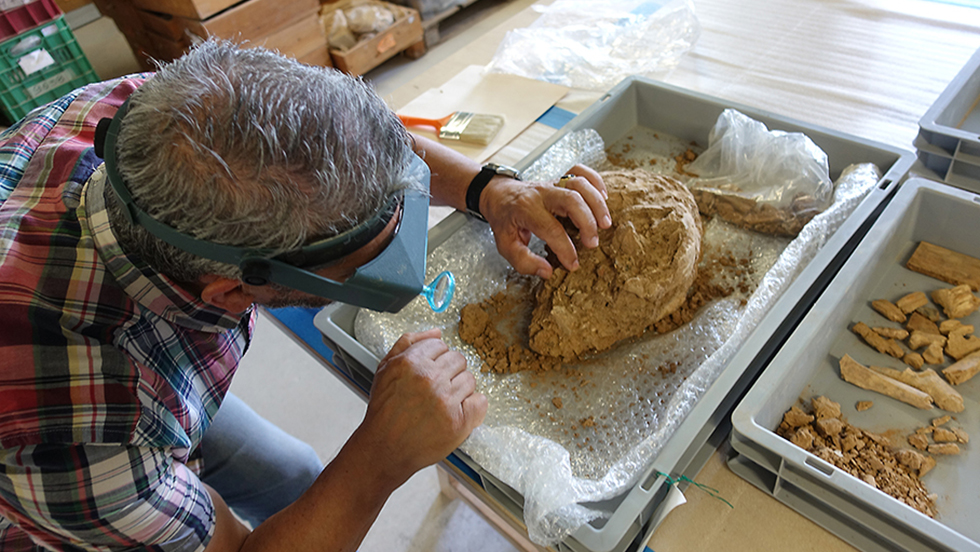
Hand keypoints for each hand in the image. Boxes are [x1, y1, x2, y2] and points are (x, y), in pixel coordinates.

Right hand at [358, 329, 486, 484]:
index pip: (441, 345)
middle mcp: (429, 379)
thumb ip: (409, 343)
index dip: (435, 360)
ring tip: (441, 403)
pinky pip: (480, 401)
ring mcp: (446, 401)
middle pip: (458, 360)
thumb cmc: (385, 410)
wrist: (385, 448)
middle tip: (434, 390)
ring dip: (459, 390)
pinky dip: (473, 407)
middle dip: (448, 373)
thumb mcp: (385, 368)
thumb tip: (436, 331)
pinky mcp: (458, 422)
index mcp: (411, 362)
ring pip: (470, 380)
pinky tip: (456, 412)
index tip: (428, 374)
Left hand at [480, 164, 611, 278]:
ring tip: (605, 223)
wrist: (498, 195)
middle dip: (587, 223)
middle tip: (593, 243)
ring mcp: (551, 182)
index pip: (551, 229)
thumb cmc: (504, 221)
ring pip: (579, 184)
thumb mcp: (505, 246)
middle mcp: (541, 193)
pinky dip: (595, 181)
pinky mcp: (559, 178)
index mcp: (525, 209)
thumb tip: (548, 272)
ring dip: (596, 203)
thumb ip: (524, 261)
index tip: (573, 265)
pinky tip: (604, 197)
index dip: (565, 250)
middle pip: (571, 200)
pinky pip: (580, 171)